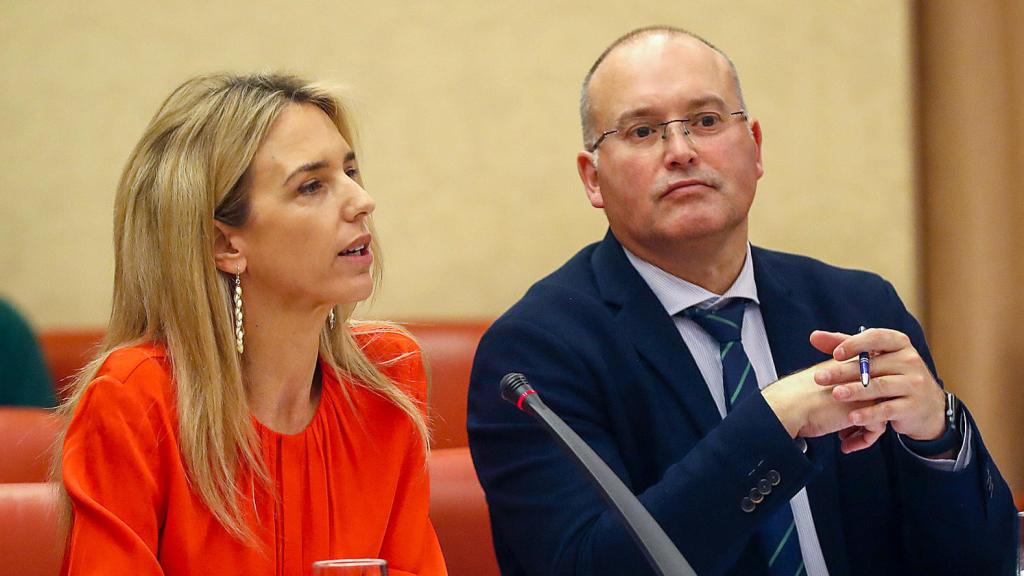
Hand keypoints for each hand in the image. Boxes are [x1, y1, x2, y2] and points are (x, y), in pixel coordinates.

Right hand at [762, 359, 873, 440]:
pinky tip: (847, 444)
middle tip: (849, 428)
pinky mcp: (867, 409)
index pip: (866, 381)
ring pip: (879, 411)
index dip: (858, 398)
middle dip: (863, 415)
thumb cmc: (795, 396)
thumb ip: (835, 382)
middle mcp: (860, 374)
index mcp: (848, 363)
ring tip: (848, 437)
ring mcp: (866, 391)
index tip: (846, 411)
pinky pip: (877, 427)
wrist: (788, 406)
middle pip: (875, 396)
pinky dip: (863, 439)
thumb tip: (841, 399)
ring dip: (863, 429)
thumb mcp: (818, 380)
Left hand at [811, 328, 945, 451]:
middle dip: (843, 372)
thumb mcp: (875, 358)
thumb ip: (846, 345)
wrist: (927, 405)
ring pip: (880, 386)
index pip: (877, 337)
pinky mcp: (913, 406)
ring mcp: (914, 384)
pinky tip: (852, 418)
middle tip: (819, 378)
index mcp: (899, 344)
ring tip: (835, 394)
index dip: (855, 344)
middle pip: (872, 365)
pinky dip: (869, 413)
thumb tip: (814, 336)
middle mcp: (909, 361)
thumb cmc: (892, 375)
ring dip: (855, 391)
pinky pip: (888, 409)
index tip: (835, 354)